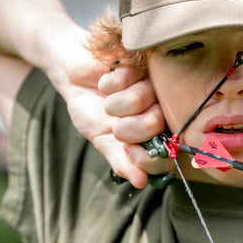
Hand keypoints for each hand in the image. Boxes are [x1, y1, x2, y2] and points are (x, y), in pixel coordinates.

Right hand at [48, 31, 165, 188]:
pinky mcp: (146, 60)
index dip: (146, 156)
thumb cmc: (91, 108)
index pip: (167, 152)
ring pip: (138, 100)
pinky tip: (109, 77)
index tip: (126, 150)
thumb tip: (141, 183)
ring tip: (110, 95)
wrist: (75, 75)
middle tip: (114, 118)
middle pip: (154, 125)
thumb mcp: (102, 140)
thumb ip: (122, 161)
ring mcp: (156, 83)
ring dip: (113, 101)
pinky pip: (125, 78)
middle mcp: (163, 108)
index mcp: (157, 132)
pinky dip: (109, 81)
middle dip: (123, 125)